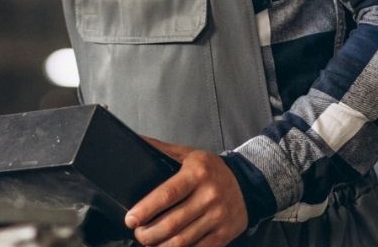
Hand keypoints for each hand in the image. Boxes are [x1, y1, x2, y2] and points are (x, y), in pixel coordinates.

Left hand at [125, 136, 247, 246]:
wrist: (246, 184)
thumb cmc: (210, 170)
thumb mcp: (188, 154)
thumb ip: (161, 149)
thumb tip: (135, 142)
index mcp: (198, 172)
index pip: (167, 194)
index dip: (146, 209)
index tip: (131, 219)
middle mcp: (210, 195)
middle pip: (172, 223)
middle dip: (148, 233)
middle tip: (138, 233)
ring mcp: (218, 216)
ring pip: (183, 240)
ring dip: (160, 246)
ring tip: (148, 243)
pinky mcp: (224, 234)